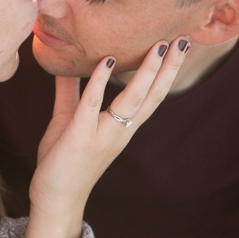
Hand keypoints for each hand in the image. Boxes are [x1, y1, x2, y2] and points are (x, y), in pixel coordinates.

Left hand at [22, 37, 188, 237]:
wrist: (55, 198)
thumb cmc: (64, 159)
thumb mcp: (70, 118)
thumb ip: (72, 91)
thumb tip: (68, 62)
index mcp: (122, 126)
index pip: (151, 95)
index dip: (166, 72)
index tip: (178, 47)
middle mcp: (121, 130)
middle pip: (152, 95)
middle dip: (169, 68)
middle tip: (183, 40)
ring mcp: (104, 134)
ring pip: (132, 100)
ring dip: (147, 72)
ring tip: (159, 46)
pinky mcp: (81, 137)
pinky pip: (93, 105)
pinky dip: (100, 82)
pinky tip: (108, 61)